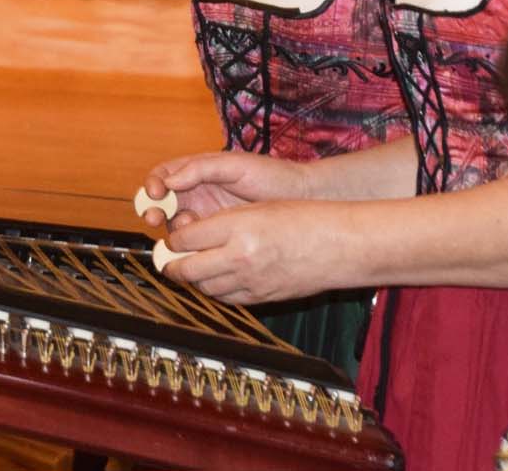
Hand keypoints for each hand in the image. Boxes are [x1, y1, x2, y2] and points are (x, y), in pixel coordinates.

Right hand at [138, 151, 313, 230]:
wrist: (303, 200)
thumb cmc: (272, 175)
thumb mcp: (235, 165)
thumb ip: (200, 169)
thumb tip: (169, 181)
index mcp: (196, 172)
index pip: (162, 176)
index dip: (152, 184)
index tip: (154, 193)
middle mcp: (196, 194)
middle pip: (162, 203)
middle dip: (152, 210)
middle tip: (154, 218)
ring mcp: (206, 216)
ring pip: (176, 225)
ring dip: (173, 228)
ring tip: (186, 229)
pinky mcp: (218, 237)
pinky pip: (196, 243)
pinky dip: (191, 245)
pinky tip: (198, 246)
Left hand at [161, 201, 344, 303]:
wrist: (339, 243)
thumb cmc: (302, 217)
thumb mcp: (255, 209)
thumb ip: (221, 223)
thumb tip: (190, 235)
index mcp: (236, 228)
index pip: (184, 239)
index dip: (173, 240)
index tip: (173, 238)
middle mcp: (240, 256)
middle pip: (187, 268)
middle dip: (172, 266)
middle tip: (168, 262)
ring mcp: (251, 281)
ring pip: (205, 287)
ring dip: (194, 280)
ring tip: (191, 270)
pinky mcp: (263, 297)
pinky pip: (227, 299)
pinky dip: (216, 291)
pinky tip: (216, 282)